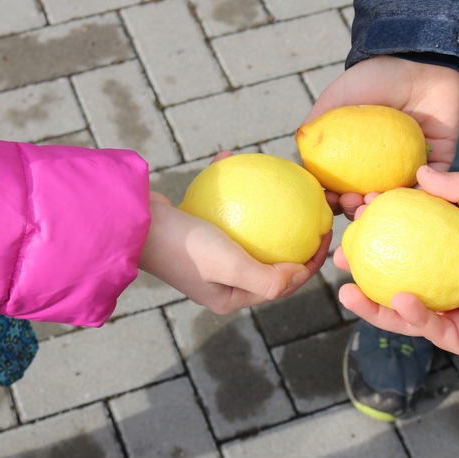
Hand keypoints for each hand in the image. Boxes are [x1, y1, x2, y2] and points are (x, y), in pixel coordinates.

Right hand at [139, 191, 329, 314]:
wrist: (135, 224)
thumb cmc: (185, 246)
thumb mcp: (232, 268)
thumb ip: (269, 279)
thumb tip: (298, 273)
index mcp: (229, 297)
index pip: (282, 285)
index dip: (309, 263)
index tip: (324, 233)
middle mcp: (219, 279)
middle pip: (268, 257)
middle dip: (292, 234)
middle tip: (311, 209)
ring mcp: (205, 253)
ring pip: (247, 229)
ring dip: (263, 206)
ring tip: (284, 184)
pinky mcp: (192, 227)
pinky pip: (220, 205)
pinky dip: (227, 185)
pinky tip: (233, 160)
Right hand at [304, 56, 458, 217]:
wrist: (419, 62)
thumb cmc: (375, 77)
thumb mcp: (338, 98)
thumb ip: (317, 125)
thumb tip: (297, 158)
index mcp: (360, 157)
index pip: (343, 187)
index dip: (333, 199)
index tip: (327, 200)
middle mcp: (385, 167)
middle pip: (369, 200)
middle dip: (357, 210)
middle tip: (350, 204)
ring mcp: (412, 167)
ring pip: (398, 200)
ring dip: (383, 207)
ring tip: (371, 201)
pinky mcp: (440, 163)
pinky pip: (433, 188)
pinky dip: (418, 195)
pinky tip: (402, 192)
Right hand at [335, 166, 458, 357]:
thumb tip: (419, 174)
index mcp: (447, 255)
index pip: (404, 240)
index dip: (379, 227)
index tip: (359, 211)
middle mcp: (444, 284)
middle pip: (394, 278)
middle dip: (363, 271)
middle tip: (340, 257)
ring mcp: (451, 313)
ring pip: (404, 312)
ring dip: (372, 305)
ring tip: (347, 290)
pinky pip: (433, 328)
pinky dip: (413, 316)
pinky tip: (396, 299)